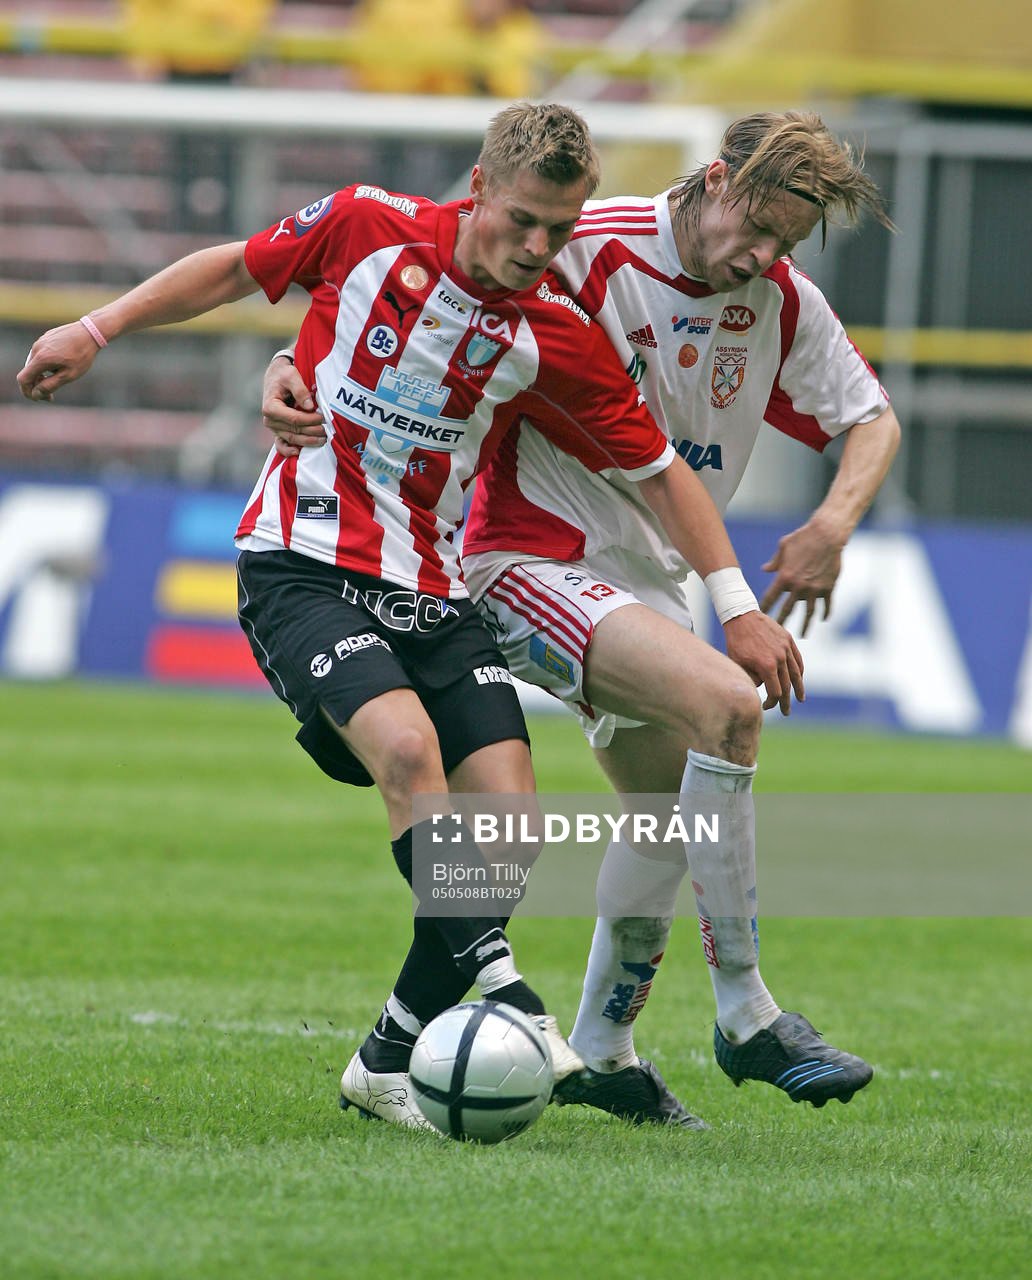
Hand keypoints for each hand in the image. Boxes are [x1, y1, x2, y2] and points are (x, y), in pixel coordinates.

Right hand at [17, 322, 101, 400]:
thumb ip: (50, 385)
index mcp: (41, 359)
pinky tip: (60, 365)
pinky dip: (45, 365)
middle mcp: (36, 349)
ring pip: (35, 363)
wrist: (90, 332)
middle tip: (51, 396)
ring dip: (42, 375)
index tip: (37, 398)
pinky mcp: (45, 338)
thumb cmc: (82, 355)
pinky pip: (40, 355)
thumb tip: (36, 394)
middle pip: (28, 372)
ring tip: (59, 377)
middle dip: (37, 385)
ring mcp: (40, 341)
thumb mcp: (68, 375)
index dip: (27, 391)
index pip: (23, 379)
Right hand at [262, 356, 324, 457]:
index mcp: (270, 407)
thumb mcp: (291, 375)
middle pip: (294, 430)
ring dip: (307, 441)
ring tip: (323, 440)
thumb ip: (300, 389)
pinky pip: (281, 445)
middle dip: (312, 431)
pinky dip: (288, 451)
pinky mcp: (277, 431)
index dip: (310, 420)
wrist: (276, 377)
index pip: (294, 419)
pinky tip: (298, 452)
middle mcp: (269, 420)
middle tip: (327, 431)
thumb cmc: (284, 375)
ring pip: (292, 438)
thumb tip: (309, 406)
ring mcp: (273, 427)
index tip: (323, 418)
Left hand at [723, 611, 804, 715]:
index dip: (772, 703)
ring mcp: (786, 648)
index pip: (775, 692)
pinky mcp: (788, 639)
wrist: (741, 616)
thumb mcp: (739, 664)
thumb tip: (762, 690)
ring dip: (799, 688)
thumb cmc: (736, 642)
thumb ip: (752, 679)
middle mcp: (780, 658)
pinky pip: (797, 659)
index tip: (765, 707)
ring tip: (800, 698)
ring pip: (796, 673)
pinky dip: (800, 670)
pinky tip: (799, 678)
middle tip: (786, 712)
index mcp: (767, 666)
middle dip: (786, 701)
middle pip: (787, 685)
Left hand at [760, 521, 843, 636]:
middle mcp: (798, 586)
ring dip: (805, 625)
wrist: (827, 534)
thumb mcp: (784, 547)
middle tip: (776, 634)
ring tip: (802, 635)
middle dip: (781, 622)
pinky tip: (823, 619)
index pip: (770, 598)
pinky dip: (825, 612)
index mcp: (784, 577)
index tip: (760, 617)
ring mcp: (815, 589)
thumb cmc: (803, 537)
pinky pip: (826, 604)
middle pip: (787, 609)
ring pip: (808, 612)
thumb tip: (765, 569)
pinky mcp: (828, 587)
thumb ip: (775, 562)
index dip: (764, 608)